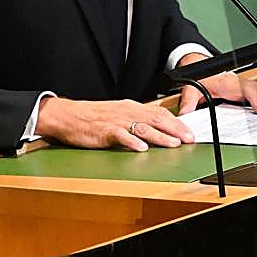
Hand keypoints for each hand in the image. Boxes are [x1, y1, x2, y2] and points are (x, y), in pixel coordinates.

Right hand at [36, 96, 195, 152]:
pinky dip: (131, 142)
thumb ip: (136, 119)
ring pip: (142, 127)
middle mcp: (126, 112)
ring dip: (159, 136)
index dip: (176, 122)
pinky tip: (141, 148)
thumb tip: (155, 128)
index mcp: (131, 108)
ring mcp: (115, 121)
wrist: (67, 115)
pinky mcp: (103, 131)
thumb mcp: (118, 114)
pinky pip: (120, 136)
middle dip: (175, 129)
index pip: (159, 112)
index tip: (189, 131)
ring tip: (172, 144)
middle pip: (155, 119)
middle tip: (188, 139)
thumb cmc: (92, 117)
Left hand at [174, 54, 256, 115]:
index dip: (254, 99)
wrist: (200, 69)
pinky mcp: (251, 88)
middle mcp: (241, 83)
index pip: (245, 91)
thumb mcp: (191, 89)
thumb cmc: (200, 79)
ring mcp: (248, 85)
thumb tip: (185, 113)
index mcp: (229, 84)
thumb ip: (189, 101)